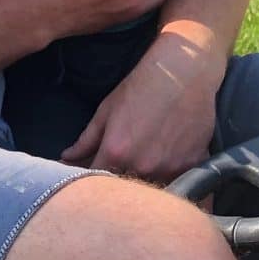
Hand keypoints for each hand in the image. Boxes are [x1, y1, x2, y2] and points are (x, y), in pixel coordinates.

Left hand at [62, 24, 224, 179]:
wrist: (184, 72)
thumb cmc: (142, 86)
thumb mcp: (107, 110)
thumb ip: (86, 140)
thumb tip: (66, 158)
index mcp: (115, 152)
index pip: (95, 179)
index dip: (91, 177)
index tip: (92, 170)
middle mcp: (142, 166)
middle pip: (124, 187)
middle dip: (119, 179)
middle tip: (123, 162)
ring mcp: (169, 167)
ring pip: (152, 186)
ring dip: (145, 179)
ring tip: (148, 156)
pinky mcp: (192, 164)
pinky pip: (178, 178)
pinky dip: (171, 171)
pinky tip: (169, 153)